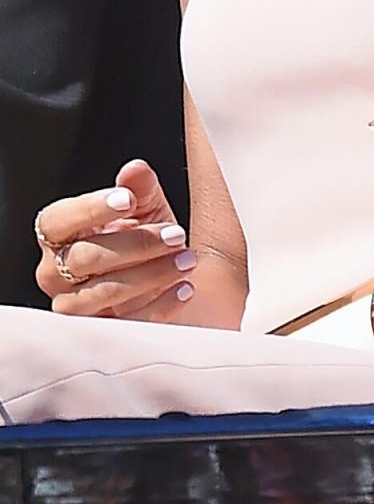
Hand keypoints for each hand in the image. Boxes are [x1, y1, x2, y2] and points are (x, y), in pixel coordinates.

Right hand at [35, 158, 195, 320]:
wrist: (157, 279)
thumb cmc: (141, 236)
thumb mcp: (145, 208)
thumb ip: (139, 188)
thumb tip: (135, 169)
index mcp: (59, 235)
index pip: (56, 221)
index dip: (89, 210)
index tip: (127, 201)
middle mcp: (55, 273)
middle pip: (83, 259)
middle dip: (135, 244)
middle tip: (176, 235)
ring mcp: (72, 307)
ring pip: (101, 294)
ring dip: (150, 275)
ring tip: (187, 260)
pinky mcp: (98, 334)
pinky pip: (123, 325)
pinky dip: (158, 306)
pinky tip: (185, 288)